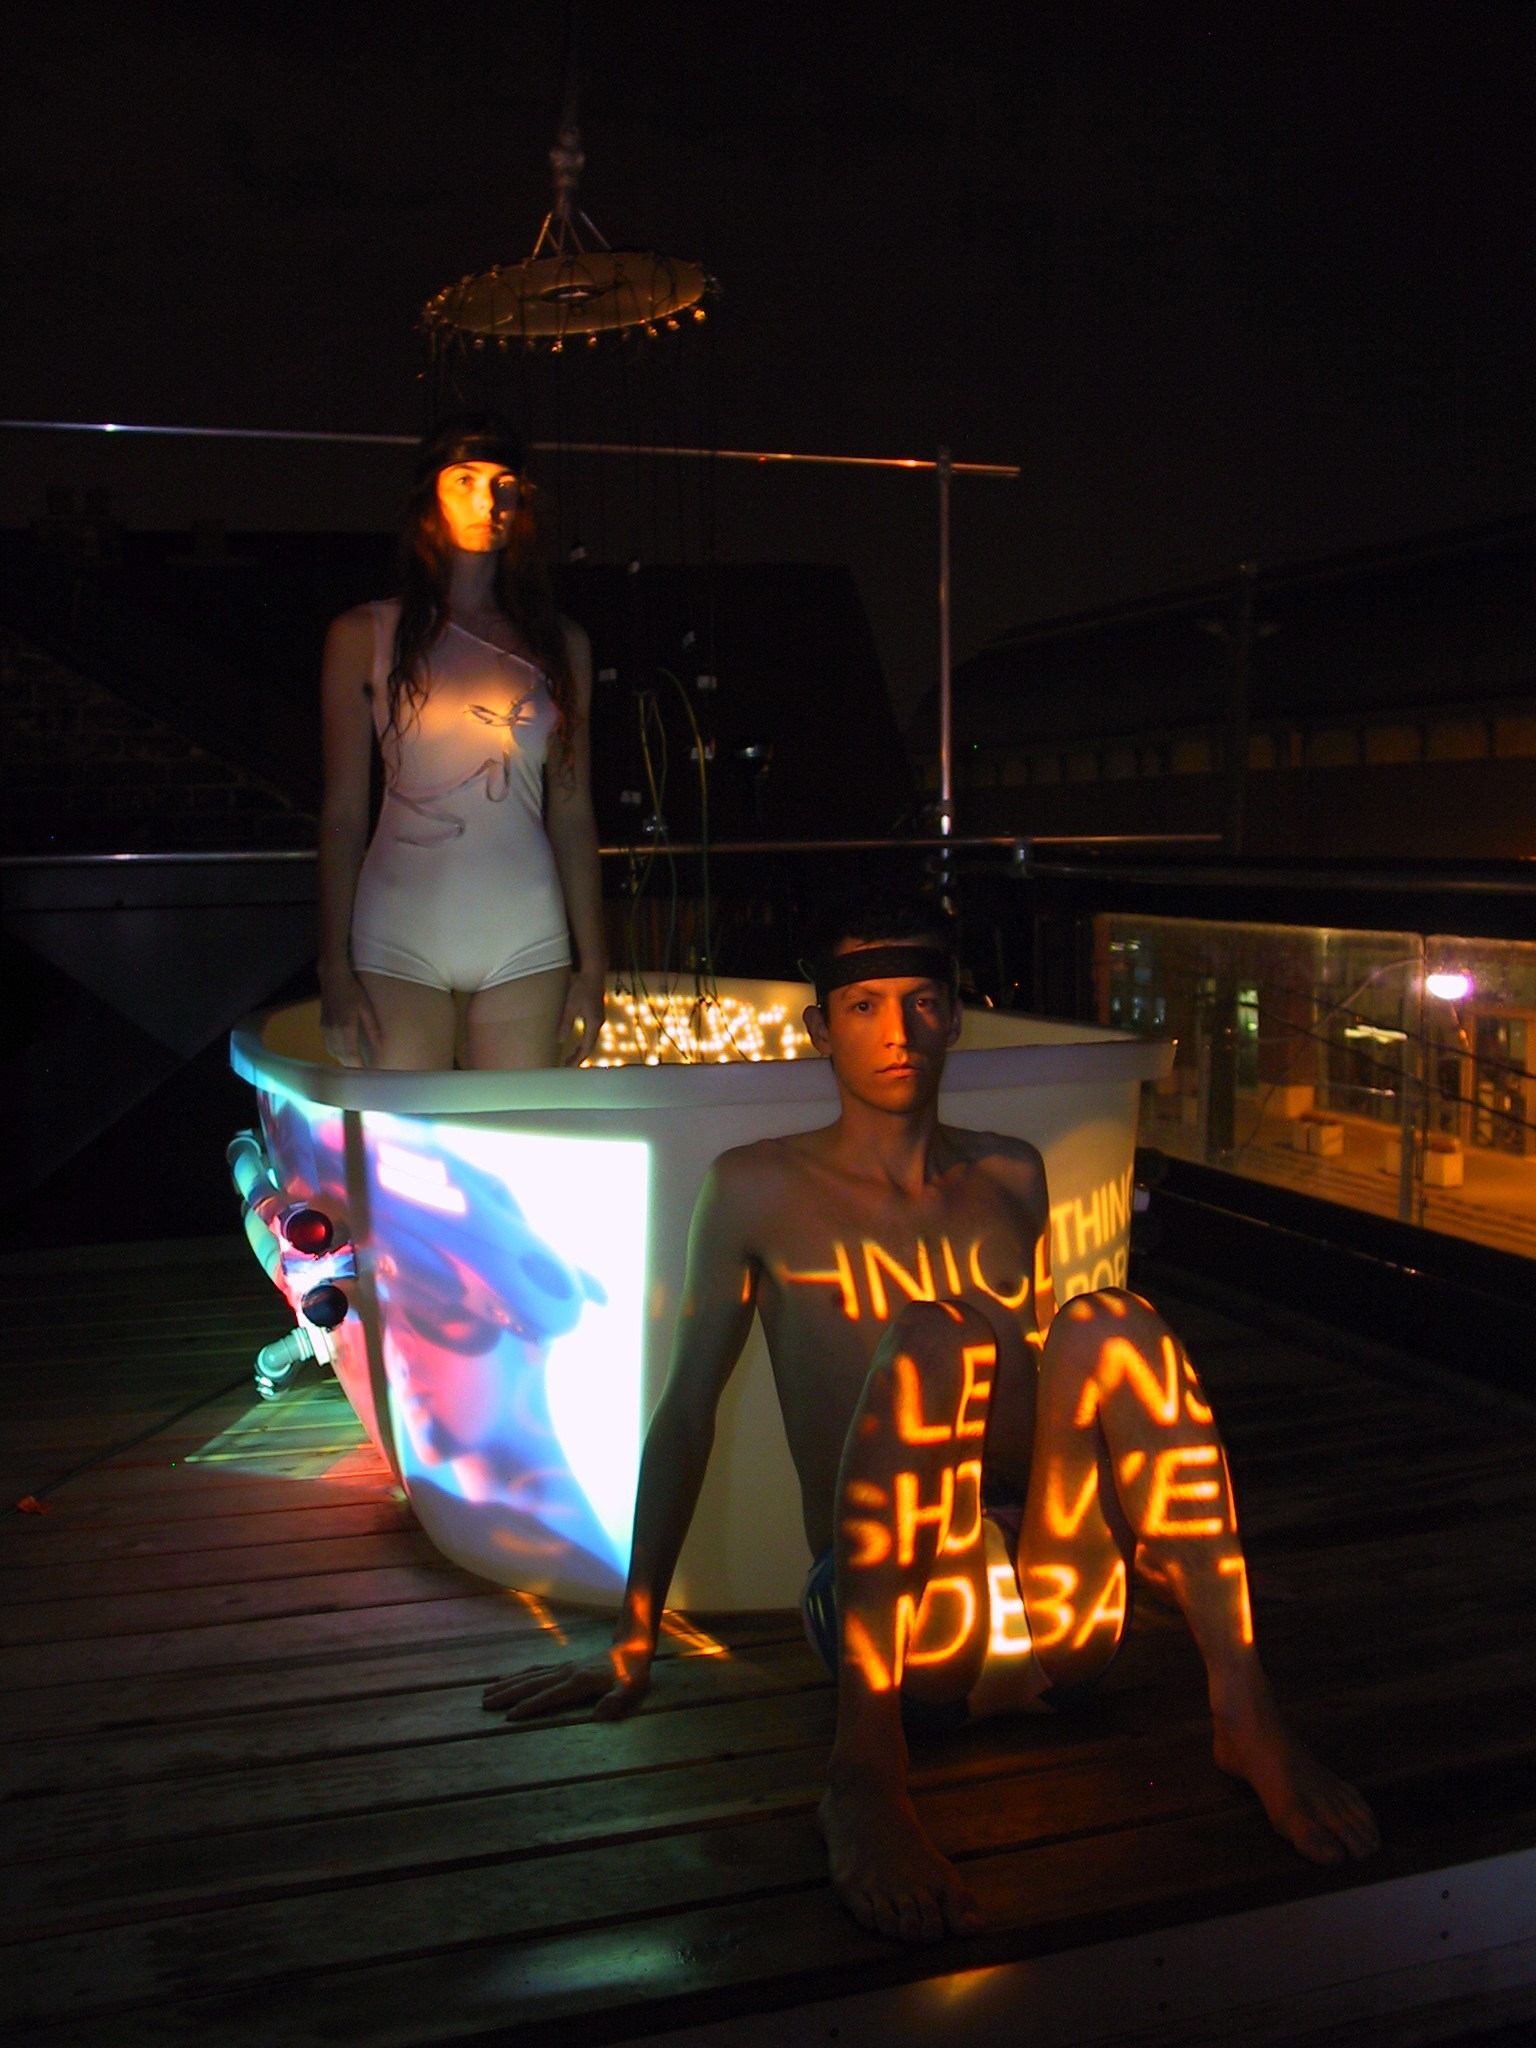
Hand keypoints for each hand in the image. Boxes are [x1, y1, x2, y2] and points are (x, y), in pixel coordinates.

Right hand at [319, 967, 380, 1067]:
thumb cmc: (352, 990)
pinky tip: (343, 1053)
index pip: (352, 1055)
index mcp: (346, 1028)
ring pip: (334, 1053)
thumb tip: (380, 1045)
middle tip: (362, 1073)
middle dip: (351, 1066)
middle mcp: (334, 1032)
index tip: (367, 1073)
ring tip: (354, 1066)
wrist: (332, 978)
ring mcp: (326, 1030)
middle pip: (342, 1056)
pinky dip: (336, 1053)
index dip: (358, 1066)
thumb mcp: (366, 1007)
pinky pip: (328, 1046)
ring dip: (343, 1061)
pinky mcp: (322, 1026)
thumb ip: (372, 1027)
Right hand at [482, 1645, 650, 1720]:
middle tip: (484, 1704)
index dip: (530, 1706)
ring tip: (486, 1693)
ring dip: (508, 1684)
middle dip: (508, 1694)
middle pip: (531, 1683)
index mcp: (579, 1681)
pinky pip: (536, 1670)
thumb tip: (600, 1716)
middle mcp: (566, 1672)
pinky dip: (518, 1675)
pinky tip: (507, 1680)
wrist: (632, 1648)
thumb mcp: (631, 1689)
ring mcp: (563, 1667)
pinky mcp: (563, 1665)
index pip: (549, 1696)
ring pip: (530, 1675)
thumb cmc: (633, 1674)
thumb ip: (616, 1701)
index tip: (509, 1716)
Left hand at [559, 967, 606, 1066]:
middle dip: (580, 1056)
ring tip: (572, 1057)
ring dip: (582, 1049)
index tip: (569, 1066)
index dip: (578, 1059)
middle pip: (590, 1046)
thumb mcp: (570, 1006)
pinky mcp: (596, 1014)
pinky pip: (591, 1033)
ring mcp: (598, 1018)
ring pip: (591, 1040)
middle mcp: (598, 1023)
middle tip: (568, 1065)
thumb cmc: (581, 988)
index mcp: (593, 1023)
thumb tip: (560, 1041)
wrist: (594, 973)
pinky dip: (584, 1041)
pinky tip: (578, 1041)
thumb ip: (566, 1024)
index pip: (586, 1047)